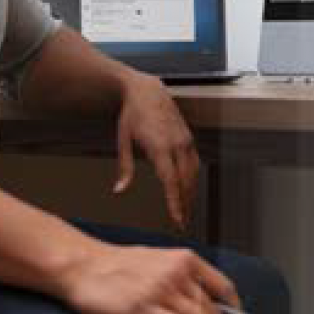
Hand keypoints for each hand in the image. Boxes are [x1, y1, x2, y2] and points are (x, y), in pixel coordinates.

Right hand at [59, 242, 247, 313]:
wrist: (80, 265)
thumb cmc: (115, 266)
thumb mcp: (158, 262)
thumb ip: (182, 279)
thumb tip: (201, 305)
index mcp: (185, 260)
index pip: (223, 287)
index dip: (235, 311)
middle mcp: (178, 273)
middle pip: (214, 309)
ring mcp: (161, 291)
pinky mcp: (143, 309)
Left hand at [114, 74, 199, 229]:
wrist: (147, 89)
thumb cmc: (132, 115)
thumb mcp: (123, 140)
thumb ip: (124, 167)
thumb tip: (119, 191)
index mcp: (160, 146)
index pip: (170, 181)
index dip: (175, 202)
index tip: (177, 219)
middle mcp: (177, 144)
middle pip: (185, 181)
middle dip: (185, 204)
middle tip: (182, 224)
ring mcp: (186, 140)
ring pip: (193, 173)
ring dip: (191, 193)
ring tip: (186, 211)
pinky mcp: (189, 137)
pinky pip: (194, 163)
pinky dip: (193, 179)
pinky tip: (188, 189)